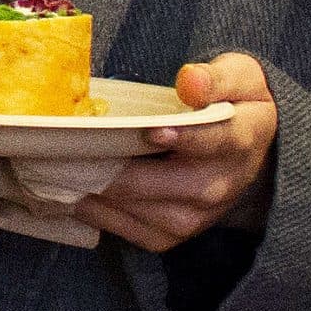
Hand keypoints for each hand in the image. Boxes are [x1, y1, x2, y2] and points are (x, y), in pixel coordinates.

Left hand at [78, 53, 276, 252]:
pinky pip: (136, 233)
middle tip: (67, 155)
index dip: (183, 138)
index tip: (152, 131)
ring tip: (58, 174)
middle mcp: (220, 185)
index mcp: (238, 140)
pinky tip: (71, 195)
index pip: (213, 140)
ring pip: (144, 214)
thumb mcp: (239, 76)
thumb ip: (215, 77)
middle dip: (116, 172)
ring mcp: (199, 215)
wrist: (253, 151)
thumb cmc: (234, 104)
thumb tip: (189, 81)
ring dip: (100, 196)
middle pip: (166, 185)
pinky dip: (101, 217)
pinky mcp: (177, 233)